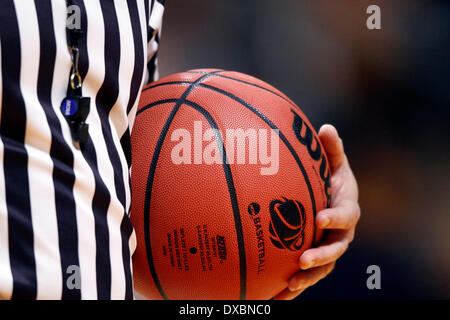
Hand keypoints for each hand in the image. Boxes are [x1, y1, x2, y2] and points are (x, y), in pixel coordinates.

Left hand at [274, 124, 360, 299]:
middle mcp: (340, 232)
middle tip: (303, 260)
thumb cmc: (330, 177)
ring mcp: (329, 247)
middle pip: (336, 248)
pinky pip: (308, 275)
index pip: (345, 215)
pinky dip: (296, 286)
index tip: (320, 218)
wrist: (328, 196)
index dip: (335, 218)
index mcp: (346, 207)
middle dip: (321, 255)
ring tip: (290, 284)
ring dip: (309, 277)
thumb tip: (326, 127)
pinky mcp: (316, 258)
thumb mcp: (332, 162)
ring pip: (323, 267)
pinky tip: (276, 295)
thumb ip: (331, 149)